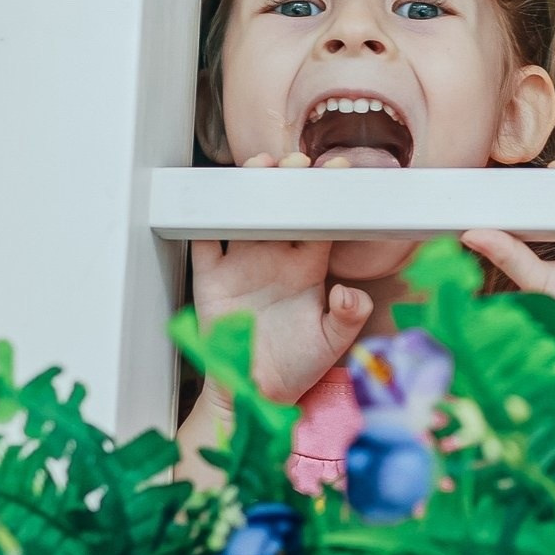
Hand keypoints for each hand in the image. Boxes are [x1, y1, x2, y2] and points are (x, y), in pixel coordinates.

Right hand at [188, 157, 370, 403]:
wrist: (253, 392)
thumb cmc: (296, 366)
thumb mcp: (331, 344)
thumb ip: (349, 318)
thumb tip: (351, 294)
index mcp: (307, 267)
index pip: (320, 220)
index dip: (328, 195)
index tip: (338, 170)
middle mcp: (274, 257)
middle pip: (281, 206)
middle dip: (289, 178)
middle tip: (296, 162)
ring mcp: (241, 264)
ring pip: (244, 212)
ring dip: (249, 186)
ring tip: (260, 166)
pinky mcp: (210, 278)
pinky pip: (203, 240)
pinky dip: (203, 217)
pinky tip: (211, 196)